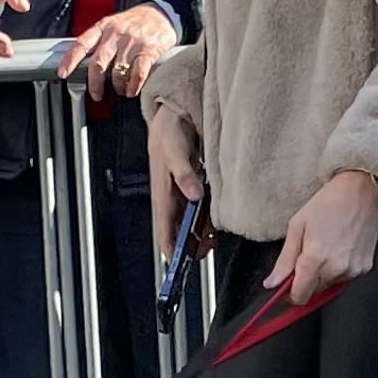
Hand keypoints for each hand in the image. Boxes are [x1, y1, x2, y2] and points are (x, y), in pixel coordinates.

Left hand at [60, 0, 177, 104]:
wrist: (163, 12)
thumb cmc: (136, 22)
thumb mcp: (114, 24)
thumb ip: (101, 41)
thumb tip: (88, 65)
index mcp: (104, 26)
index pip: (82, 43)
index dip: (70, 60)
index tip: (63, 74)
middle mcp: (116, 34)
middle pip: (98, 64)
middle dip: (95, 83)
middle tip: (96, 94)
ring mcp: (132, 42)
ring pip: (117, 72)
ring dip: (117, 86)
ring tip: (120, 90)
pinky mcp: (149, 50)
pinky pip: (137, 73)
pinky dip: (133, 86)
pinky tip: (132, 90)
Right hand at [147, 111, 205, 260]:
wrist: (172, 116)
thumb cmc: (167, 133)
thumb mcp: (175, 153)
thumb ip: (185, 174)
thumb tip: (194, 194)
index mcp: (162, 195)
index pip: (163, 230)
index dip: (171, 249)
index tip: (180, 261)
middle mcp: (170, 198)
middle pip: (178, 231)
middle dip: (191, 244)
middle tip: (206, 250)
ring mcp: (180, 194)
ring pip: (189, 222)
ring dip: (199, 232)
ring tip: (213, 238)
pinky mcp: (190, 187)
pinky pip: (197, 209)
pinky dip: (205, 217)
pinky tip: (215, 218)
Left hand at [266, 168, 377, 303]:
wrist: (362, 191)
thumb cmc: (328, 204)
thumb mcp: (297, 226)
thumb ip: (284, 260)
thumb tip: (271, 283)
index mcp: (315, 259)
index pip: (299, 295)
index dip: (289, 294)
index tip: (286, 286)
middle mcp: (336, 269)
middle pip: (314, 292)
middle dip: (306, 281)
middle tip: (307, 256)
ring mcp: (353, 270)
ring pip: (329, 286)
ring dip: (323, 275)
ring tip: (326, 247)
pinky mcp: (365, 268)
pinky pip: (345, 278)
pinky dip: (339, 270)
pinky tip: (340, 249)